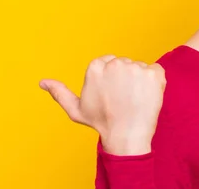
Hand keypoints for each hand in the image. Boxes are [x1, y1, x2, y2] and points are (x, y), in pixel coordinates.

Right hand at [39, 55, 165, 154]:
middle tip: (123, 99)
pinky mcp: (154, 74)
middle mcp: (115, 63)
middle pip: (124, 63)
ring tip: (134, 100)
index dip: (111, 79)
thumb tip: (42, 82)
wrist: (126, 136)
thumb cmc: (101, 123)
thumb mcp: (76, 109)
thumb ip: (59, 92)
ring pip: (139, 68)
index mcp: (95, 67)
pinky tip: (147, 97)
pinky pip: (156, 71)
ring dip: (140, 81)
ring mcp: (135, 68)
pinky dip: (155, 83)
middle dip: (125, 78)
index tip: (112, 94)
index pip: (108, 62)